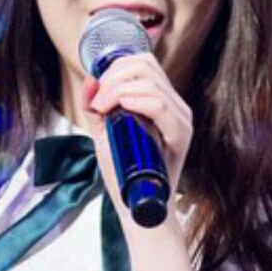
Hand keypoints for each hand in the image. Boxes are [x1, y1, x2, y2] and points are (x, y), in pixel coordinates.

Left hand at [81, 52, 192, 231]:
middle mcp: (176, 106)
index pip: (143, 63)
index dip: (114, 67)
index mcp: (161, 101)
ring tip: (102, 110)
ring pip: (150, 82)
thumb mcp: (105, 134)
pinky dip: (135, 101)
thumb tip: (90, 81)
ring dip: (117, 90)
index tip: (96, 93)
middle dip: (113, 77)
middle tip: (97, 103)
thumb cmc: (124, 174)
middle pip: (145, 65)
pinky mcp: (181, 136)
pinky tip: (120, 108)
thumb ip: (97, 108)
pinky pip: (160, 105)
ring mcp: (182, 120)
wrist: (137, 208)